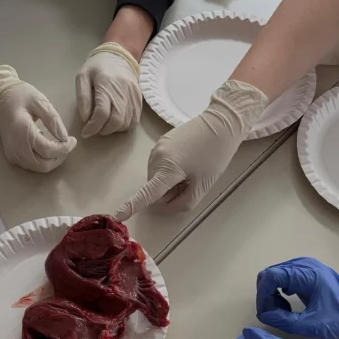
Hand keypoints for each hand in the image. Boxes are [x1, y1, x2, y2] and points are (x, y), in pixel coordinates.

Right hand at [0, 65, 75, 172]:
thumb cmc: (19, 97)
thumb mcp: (38, 100)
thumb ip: (52, 119)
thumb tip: (64, 138)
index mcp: (22, 130)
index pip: (47, 150)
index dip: (64, 148)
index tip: (73, 140)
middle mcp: (16, 147)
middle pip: (44, 164)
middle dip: (59, 157)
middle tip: (67, 145)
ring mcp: (13, 154)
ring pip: (38, 168)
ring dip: (52, 160)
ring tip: (57, 145)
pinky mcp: (12, 157)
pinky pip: (32, 166)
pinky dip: (43, 160)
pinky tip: (45, 147)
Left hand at [76, 43, 141, 136]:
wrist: (120, 55)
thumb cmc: (98, 66)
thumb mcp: (83, 76)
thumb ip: (82, 98)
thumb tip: (85, 119)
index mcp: (106, 84)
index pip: (102, 113)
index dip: (93, 127)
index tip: (85, 132)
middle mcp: (122, 92)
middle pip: (116, 121)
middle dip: (103, 130)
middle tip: (95, 128)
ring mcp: (133, 97)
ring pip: (126, 124)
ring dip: (114, 129)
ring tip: (105, 123)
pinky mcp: (139, 100)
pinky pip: (135, 121)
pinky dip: (124, 127)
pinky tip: (116, 122)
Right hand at [115, 80, 267, 219]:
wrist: (221, 123)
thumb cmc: (215, 156)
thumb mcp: (202, 187)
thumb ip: (182, 204)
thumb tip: (165, 206)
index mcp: (168, 169)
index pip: (147, 193)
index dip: (132, 206)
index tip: (117, 215)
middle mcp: (157, 157)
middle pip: (154, 188)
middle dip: (168, 192)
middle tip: (190, 181)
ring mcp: (157, 148)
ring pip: (156, 177)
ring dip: (169, 180)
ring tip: (190, 169)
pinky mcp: (161, 142)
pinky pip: (159, 165)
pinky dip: (169, 169)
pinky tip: (186, 160)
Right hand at [256, 257, 338, 337]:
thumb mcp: (312, 325)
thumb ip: (284, 321)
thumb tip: (264, 316)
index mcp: (306, 275)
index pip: (270, 276)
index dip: (262, 295)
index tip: (266, 313)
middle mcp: (303, 265)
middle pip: (269, 274)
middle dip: (266, 296)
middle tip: (275, 314)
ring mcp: (304, 266)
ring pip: (274, 275)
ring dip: (272, 294)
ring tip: (283, 311)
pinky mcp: (305, 271)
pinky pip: (282, 277)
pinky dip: (278, 291)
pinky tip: (288, 304)